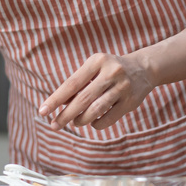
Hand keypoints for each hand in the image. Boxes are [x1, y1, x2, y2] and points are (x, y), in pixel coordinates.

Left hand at [39, 52, 153, 130]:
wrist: (143, 69)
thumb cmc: (109, 70)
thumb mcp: (94, 69)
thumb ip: (78, 85)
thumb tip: (59, 105)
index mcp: (97, 61)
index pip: (72, 83)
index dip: (56, 98)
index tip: (43, 110)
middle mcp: (111, 72)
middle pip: (82, 99)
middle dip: (65, 115)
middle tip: (54, 125)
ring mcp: (122, 87)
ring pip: (95, 110)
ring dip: (80, 120)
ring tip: (74, 122)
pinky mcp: (131, 102)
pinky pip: (108, 118)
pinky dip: (96, 123)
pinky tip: (92, 122)